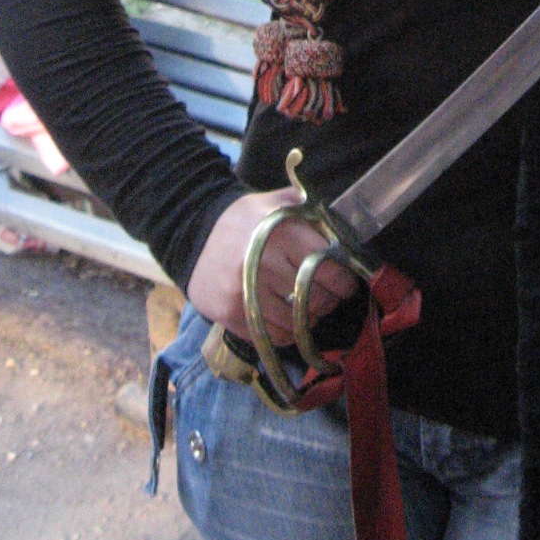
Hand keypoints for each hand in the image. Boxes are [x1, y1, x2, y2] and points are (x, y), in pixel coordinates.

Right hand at [186, 188, 357, 346]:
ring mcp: (244, 293)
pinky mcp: (229, 315)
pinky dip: (286, 332)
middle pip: (314, 298)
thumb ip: (310, 211)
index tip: (347, 283)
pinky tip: (286, 318)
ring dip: (308, 319)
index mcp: (280, 233)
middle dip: (329, 300)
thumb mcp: (276, 203)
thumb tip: (344, 228)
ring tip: (308, 308)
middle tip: (330, 297)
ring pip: (295, 322)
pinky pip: (272, 336)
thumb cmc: (245, 219)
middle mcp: (262, 264)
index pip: (327, 269)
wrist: (193, 233)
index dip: (344, 281)